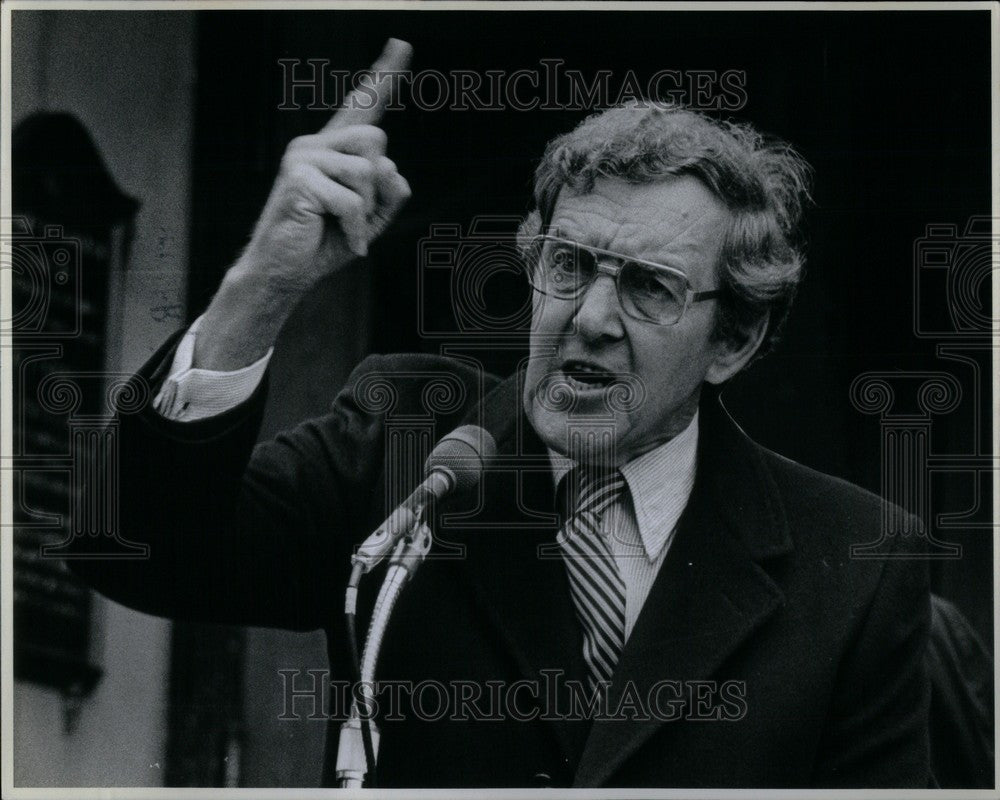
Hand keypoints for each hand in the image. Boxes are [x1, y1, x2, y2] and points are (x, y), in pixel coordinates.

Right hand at [236, 38, 412, 291]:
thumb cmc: (323, 243)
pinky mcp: (299, 177)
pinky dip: (355, 229)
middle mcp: (314, 144)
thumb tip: (386, 166)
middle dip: (377, 187)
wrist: (283, 272)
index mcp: (332, 149)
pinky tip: (344, 241)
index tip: (402, 44)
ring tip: (342, 228)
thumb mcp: (371, 217)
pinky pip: (351, 201)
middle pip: (377, 141)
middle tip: (356, 217)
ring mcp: (303, 157)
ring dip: (365, 210)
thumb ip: (389, 190)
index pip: (363, 106)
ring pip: (368, 170)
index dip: (384, 76)